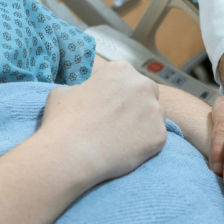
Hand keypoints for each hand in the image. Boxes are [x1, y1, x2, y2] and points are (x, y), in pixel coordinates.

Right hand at [38, 58, 166, 187]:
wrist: (70, 154)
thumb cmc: (63, 120)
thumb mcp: (64, 90)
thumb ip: (84, 87)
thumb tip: (88, 94)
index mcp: (121, 70)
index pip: (124, 78)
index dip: (114, 92)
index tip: (105, 105)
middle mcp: (143, 85)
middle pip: (146, 93)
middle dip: (136, 104)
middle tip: (118, 121)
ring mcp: (155, 111)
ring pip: (155, 116)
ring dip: (143, 123)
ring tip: (122, 138)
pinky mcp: (160, 136)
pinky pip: (156, 138)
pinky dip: (145, 145)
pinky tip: (127, 151)